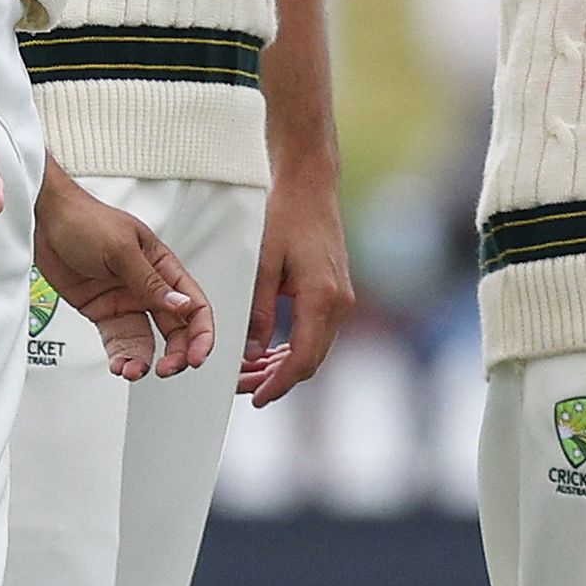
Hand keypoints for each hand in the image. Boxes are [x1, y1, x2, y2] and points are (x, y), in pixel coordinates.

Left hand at [35, 162, 217, 382]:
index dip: (201, 334)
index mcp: (163, 267)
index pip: (193, 305)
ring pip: (146, 340)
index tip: (196, 357)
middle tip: (166, 369)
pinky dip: (120, 356)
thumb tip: (180, 305)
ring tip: (132, 371)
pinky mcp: (103, 312)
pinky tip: (118, 365)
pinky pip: (117, 340)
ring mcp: (126, 301)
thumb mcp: (122, 249)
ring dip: (144, 360)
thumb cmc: (87, 220)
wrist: (46, 223)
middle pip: (175, 330)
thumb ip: (150, 281)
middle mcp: (148, 287)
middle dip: (176, 354)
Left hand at [236, 160, 355, 407]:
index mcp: (321, 298)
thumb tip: (252, 354)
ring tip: (250, 374)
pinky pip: (317, 334)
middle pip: (311, 361)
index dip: (279, 384)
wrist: (311, 186)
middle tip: (243, 389)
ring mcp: (341, 299)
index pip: (302, 359)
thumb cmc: (286, 216)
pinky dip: (294, 349)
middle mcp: (339, 303)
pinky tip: (269, 353)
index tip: (257, 398)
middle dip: (278, 380)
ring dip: (285, 367)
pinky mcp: (336, 294)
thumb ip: (259, 312)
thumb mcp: (264, 264)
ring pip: (315, 350)